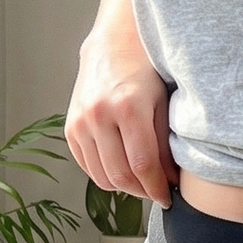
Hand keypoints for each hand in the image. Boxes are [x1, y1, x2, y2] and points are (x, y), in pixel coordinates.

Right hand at [65, 35, 176, 209]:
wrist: (114, 45)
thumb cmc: (147, 71)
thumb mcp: (164, 102)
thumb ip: (166, 143)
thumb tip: (171, 181)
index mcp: (128, 106)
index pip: (143, 164)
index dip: (157, 188)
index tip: (168, 197)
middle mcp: (99, 114)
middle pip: (120, 175)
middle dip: (142, 191)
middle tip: (157, 192)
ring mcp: (80, 121)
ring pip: (102, 176)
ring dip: (124, 187)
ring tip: (142, 181)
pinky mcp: (70, 127)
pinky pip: (88, 166)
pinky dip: (105, 175)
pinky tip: (123, 168)